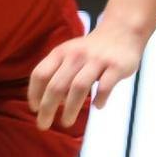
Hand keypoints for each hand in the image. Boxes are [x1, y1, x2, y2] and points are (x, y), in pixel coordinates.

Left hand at [29, 21, 143, 130]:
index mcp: (61, 53)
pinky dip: (100, 98)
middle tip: (43, 125)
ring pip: (79, 87)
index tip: (34, 109)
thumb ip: (58, 74)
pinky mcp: (116, 66)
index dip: (34, 93)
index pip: (40, 74)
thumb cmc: (90, 51)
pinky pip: (106, 86)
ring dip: (70, 108)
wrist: (121, 31)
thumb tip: (51, 103)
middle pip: (56, 85)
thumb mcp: (69, 55)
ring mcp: (97, 60)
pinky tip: (97, 106)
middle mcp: (76, 55)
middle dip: (47, 108)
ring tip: (66, 122)